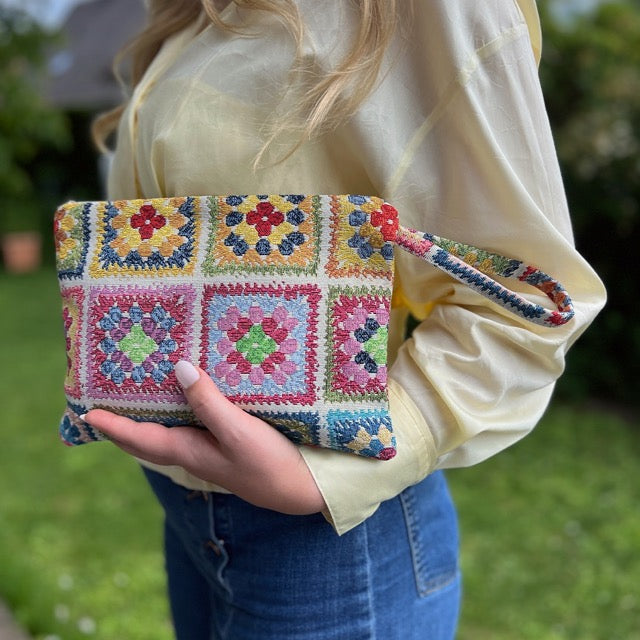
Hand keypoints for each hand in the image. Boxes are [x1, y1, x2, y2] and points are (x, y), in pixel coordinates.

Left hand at [83, 361, 325, 515]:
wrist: (301, 488)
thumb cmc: (268, 463)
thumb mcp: (237, 431)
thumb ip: (207, 402)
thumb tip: (178, 368)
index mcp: (187, 451)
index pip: (139, 438)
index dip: (112, 426)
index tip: (86, 413)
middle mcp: (192, 451)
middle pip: (145, 439)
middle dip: (120, 426)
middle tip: (101, 406)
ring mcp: (208, 449)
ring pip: (165, 433)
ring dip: (144, 419)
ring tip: (132, 397)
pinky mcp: (225, 443)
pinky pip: (187, 426)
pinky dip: (173, 414)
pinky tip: (183, 399)